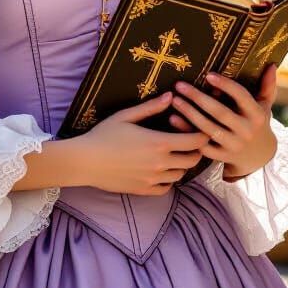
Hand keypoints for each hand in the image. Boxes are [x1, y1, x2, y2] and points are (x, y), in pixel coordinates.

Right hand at [74, 94, 209, 195]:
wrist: (85, 161)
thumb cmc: (104, 135)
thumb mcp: (126, 116)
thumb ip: (151, 107)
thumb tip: (171, 97)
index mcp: (159, 143)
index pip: (195, 142)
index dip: (202, 135)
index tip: (198, 129)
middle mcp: (161, 163)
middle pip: (193, 160)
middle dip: (195, 150)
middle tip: (188, 141)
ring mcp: (153, 179)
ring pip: (181, 175)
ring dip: (181, 164)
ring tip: (173, 154)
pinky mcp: (144, 190)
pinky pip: (166, 188)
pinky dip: (168, 180)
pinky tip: (161, 170)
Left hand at [167, 65, 277, 179]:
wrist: (259, 158)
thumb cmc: (258, 123)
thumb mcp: (265, 106)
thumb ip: (268, 86)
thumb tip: (272, 64)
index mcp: (257, 115)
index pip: (241, 96)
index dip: (225, 85)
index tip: (208, 75)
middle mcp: (246, 131)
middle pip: (219, 112)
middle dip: (198, 97)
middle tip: (180, 85)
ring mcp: (234, 146)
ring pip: (208, 128)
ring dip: (189, 113)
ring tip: (174, 100)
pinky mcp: (222, 157)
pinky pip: (201, 144)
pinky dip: (186, 132)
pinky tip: (173, 119)